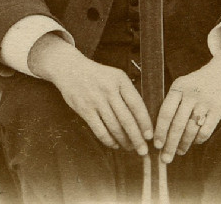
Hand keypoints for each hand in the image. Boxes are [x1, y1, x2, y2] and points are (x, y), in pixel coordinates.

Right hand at [32, 36, 152, 153]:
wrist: (70, 69)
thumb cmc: (97, 75)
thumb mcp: (115, 76)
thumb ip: (127, 92)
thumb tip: (141, 118)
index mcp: (120, 80)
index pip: (136, 104)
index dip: (144, 122)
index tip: (150, 135)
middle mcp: (109, 90)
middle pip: (127, 119)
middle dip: (137, 138)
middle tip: (143, 150)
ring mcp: (96, 100)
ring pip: (114, 127)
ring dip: (124, 141)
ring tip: (130, 148)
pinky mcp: (85, 110)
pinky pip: (100, 131)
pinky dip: (109, 141)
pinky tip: (114, 144)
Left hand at [155, 60, 220, 160]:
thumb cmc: (199, 82)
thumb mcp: (184, 84)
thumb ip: (174, 101)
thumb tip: (160, 128)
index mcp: (178, 87)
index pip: (166, 112)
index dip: (160, 130)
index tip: (156, 145)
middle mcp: (191, 94)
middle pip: (177, 125)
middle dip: (170, 144)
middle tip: (165, 158)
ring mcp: (205, 102)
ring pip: (191, 130)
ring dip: (184, 144)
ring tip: (179, 151)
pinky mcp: (218, 109)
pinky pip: (205, 130)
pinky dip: (198, 140)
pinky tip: (194, 142)